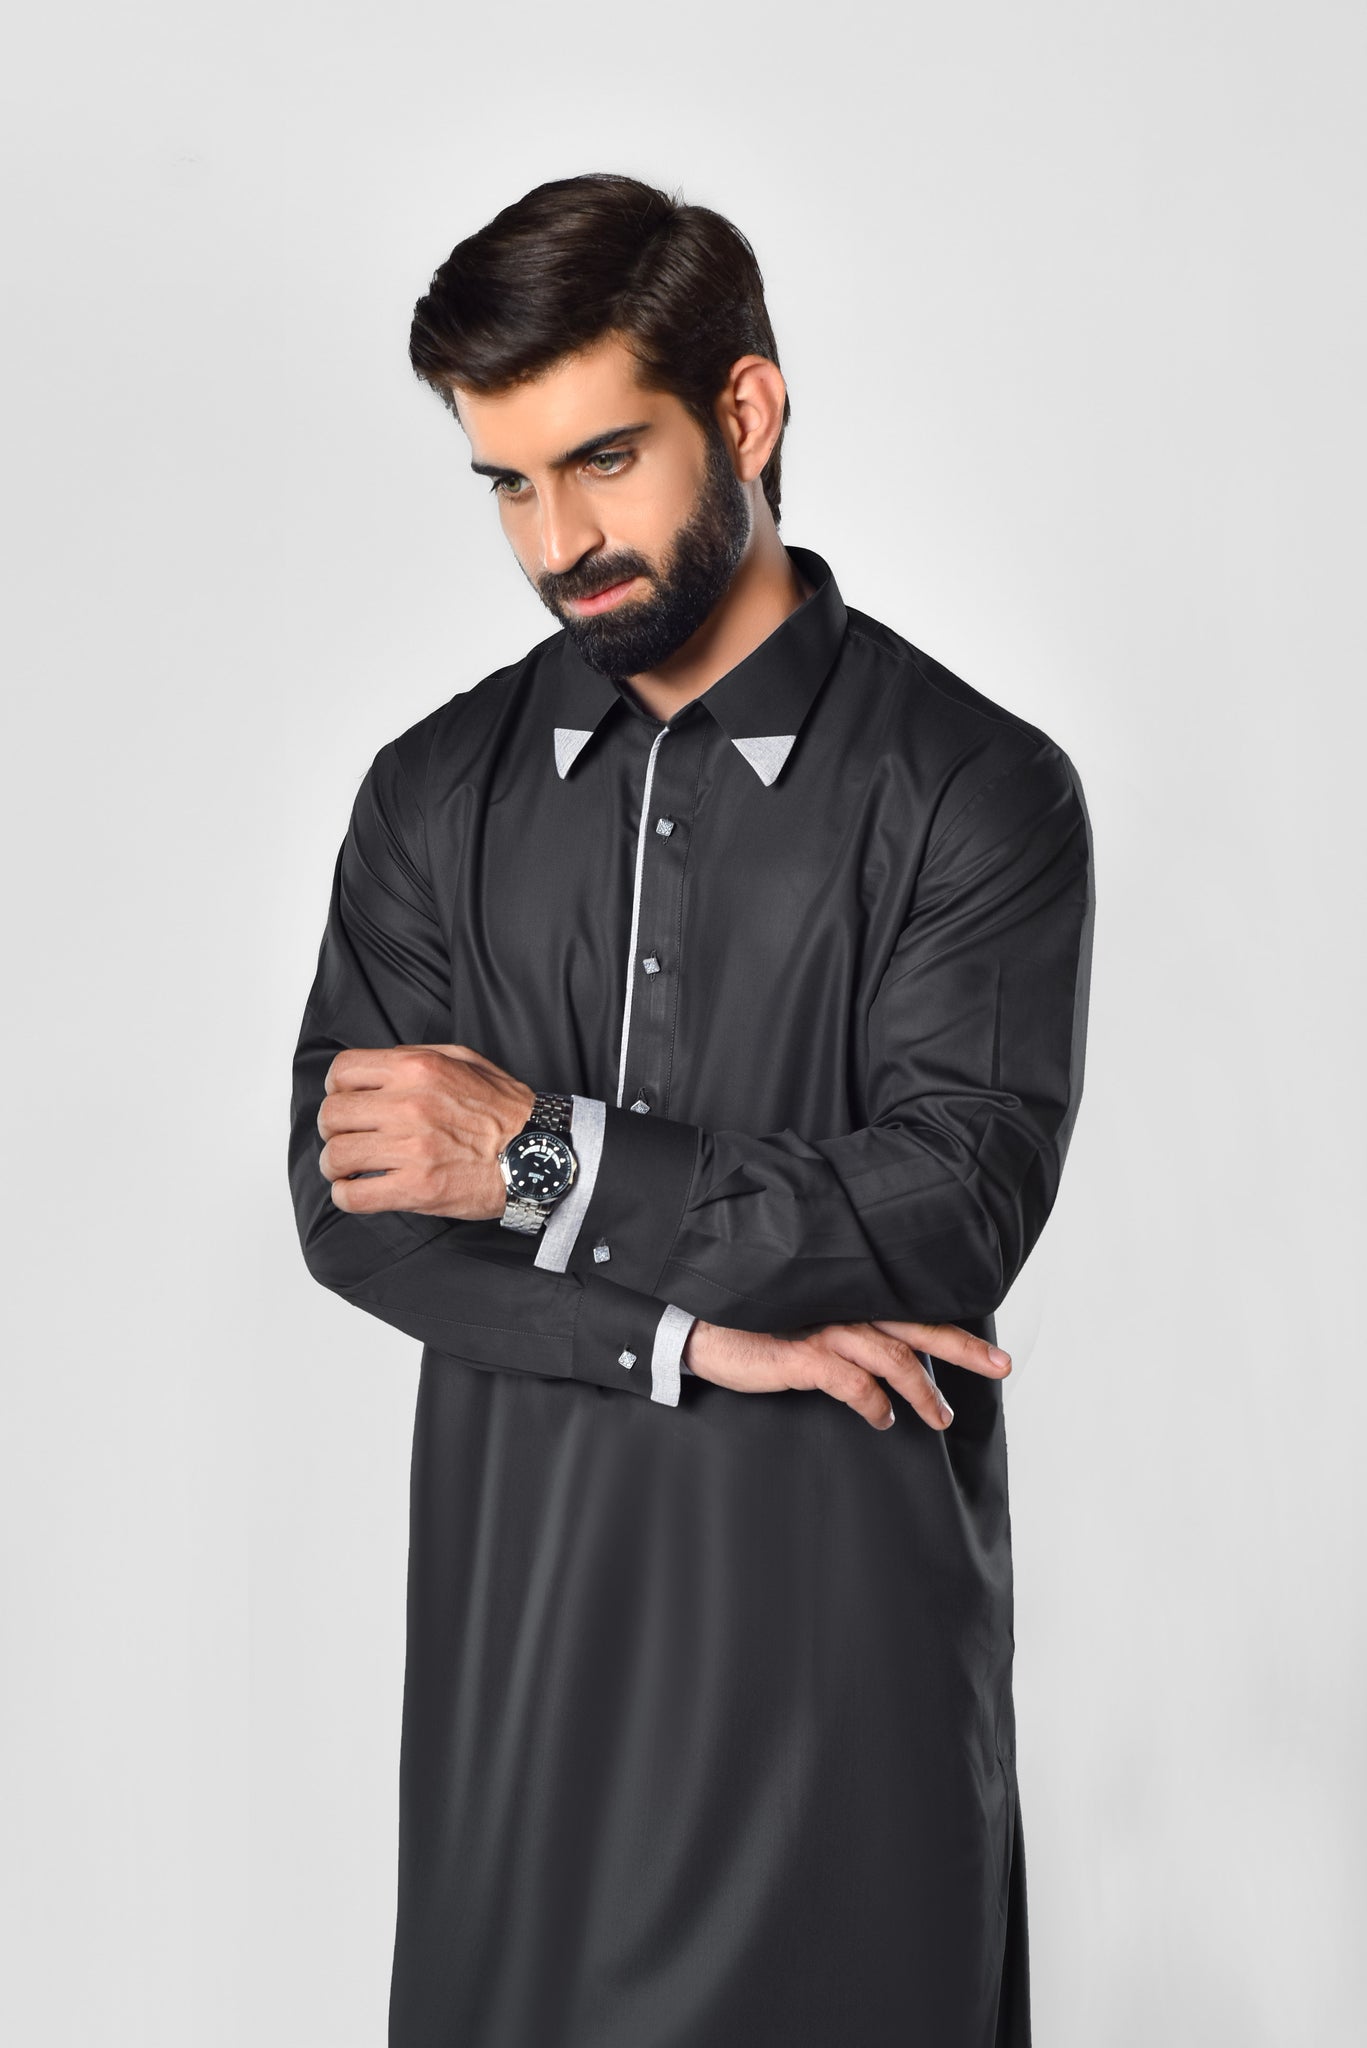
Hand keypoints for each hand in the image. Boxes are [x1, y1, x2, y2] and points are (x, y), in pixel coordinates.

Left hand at [317, 1044, 535, 1219]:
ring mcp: (412, 1149)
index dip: (336, 1089)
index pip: (342, 1071)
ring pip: (337, 1157)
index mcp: (417, 1069)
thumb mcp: (465, 1060)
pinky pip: (355, 1196)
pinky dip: (346, 1197)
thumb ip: (417, 1057)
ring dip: (335, 1166)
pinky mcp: (417, 1188)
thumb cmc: (505, 1110)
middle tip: (346, 1139)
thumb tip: (377, 1068)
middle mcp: (409, 1105)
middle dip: (333, 1130)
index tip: (345, 1102)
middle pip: (332, 1115)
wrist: (537, 1153)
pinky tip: (357, 1193)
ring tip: (348, 1171)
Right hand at [682, 1318, 1011, 1431]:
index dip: (956, 1331)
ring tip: (938, 1417)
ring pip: (893, 1357)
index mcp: (850, 1296)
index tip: (992, 1354)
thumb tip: (889, 1360)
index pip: (914, 1310)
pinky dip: (873, 1403)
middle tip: (1000, 1368)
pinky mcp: (802, 1353)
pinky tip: (881, 1419)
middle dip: (962, 1349)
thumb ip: (846, 1328)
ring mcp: (824, 1328)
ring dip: (921, 1391)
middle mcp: (844, 1306)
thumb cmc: (754, 1322)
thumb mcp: (806, 1319)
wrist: (699, 1326)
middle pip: (917, 1326)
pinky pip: (852, 1383)